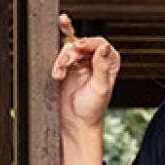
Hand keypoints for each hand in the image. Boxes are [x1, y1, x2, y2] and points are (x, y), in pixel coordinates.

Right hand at [53, 14, 120, 134]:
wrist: (76, 122)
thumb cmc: (92, 109)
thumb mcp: (100, 88)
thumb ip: (102, 67)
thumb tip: (104, 48)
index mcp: (108, 63)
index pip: (100, 44)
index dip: (90, 43)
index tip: (80, 46)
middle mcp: (95, 60)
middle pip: (82, 45)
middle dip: (73, 52)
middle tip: (67, 60)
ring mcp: (80, 63)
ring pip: (69, 49)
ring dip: (63, 58)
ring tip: (60, 71)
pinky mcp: (67, 67)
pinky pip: (60, 56)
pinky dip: (57, 63)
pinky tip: (58, 73)